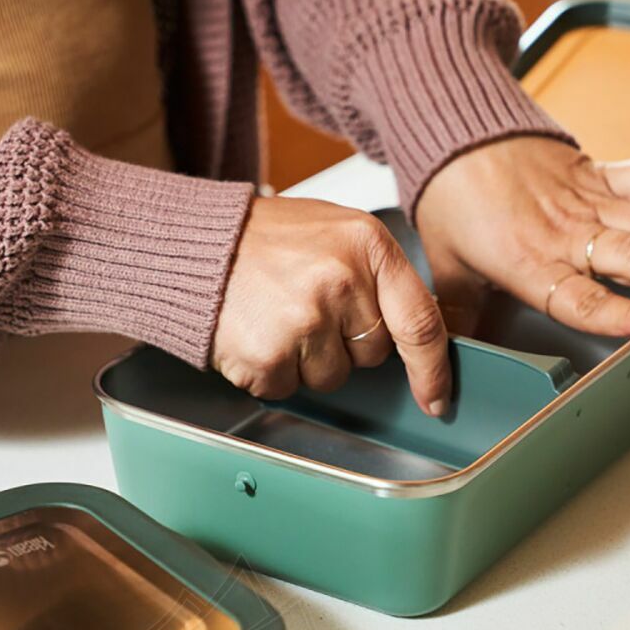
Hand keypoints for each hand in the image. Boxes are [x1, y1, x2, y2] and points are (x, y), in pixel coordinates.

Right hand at [213, 197, 450, 415]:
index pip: (421, 321)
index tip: (435, 396)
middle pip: (372, 353)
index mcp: (367, 244)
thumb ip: (376, 274)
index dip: (432, 368)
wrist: (194, 245)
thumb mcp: (335, 232)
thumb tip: (412, 331)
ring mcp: (306, 320)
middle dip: (345, 344)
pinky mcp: (270, 354)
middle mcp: (342, 281)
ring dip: (305, 360)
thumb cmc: (262, 239)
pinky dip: (270, 370)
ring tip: (276, 317)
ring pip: (331, 376)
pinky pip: (288, 386)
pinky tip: (256, 333)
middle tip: (305, 308)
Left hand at [415, 137, 629, 339]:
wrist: (451, 132)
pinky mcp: (598, 171)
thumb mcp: (447, 268)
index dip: (627, 312)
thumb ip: (458, 320)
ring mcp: (588, 198)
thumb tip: (440, 375)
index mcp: (529, 261)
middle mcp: (566, 231)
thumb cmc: (449, 200)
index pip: (584, 297)